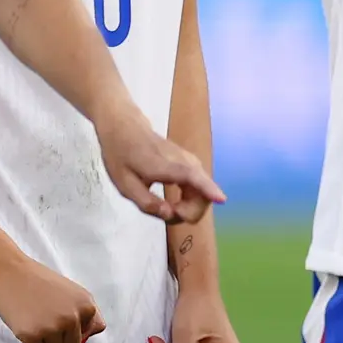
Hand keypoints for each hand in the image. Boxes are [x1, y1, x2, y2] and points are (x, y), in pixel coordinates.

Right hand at [0, 248, 103, 342]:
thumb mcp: (70, 290)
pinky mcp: (32, 336)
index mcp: (86, 304)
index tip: (59, 321)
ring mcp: (53, 328)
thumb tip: (97, 330)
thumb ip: (84, 311)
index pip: (87, 334)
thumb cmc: (37, 280)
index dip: (71, 330)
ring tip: (37, 332)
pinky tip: (28, 336)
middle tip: (46, 328)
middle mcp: (73, 317)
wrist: (8, 271)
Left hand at [94, 100, 223, 223]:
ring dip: (191, 206)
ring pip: (203, 188)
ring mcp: (189, 160)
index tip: (222, 199)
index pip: (189, 175)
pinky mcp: (190, 164)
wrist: (124, 128)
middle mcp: (181, 160)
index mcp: (161, 165)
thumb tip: (170, 215)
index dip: (206, 187)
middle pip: (202, 189)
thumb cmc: (121, 155)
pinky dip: (192, 199)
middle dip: (190, 211)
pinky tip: (177, 202)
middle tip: (166, 213)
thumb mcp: (124, 185)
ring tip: (168, 209)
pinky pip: (199, 185)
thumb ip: (147, 202)